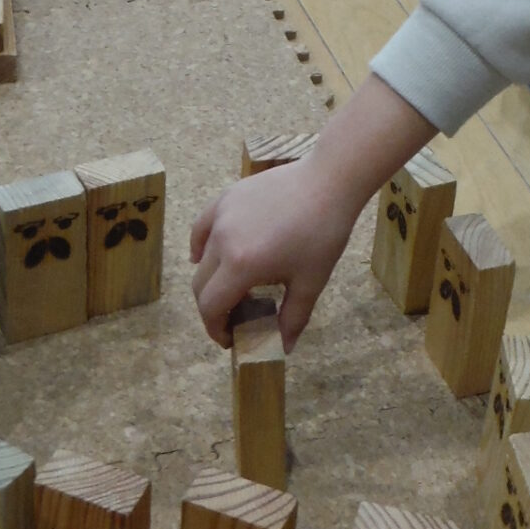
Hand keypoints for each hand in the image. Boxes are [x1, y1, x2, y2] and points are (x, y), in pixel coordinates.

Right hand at [190, 158, 362, 351]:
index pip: (210, 306)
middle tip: (234, 318)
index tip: (230, 338)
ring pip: (203, 258)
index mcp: (241, 265)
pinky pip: (202, 228)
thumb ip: (293, 318)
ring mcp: (220, 216)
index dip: (215, 328)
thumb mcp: (311, 281)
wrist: (328, 181)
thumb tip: (283, 347)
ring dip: (211, 280)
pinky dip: (200, 247)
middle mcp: (222, 241)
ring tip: (232, 289)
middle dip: (212, 308)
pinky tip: (206, 257)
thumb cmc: (323, 233)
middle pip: (201, 285)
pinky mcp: (225, 198)